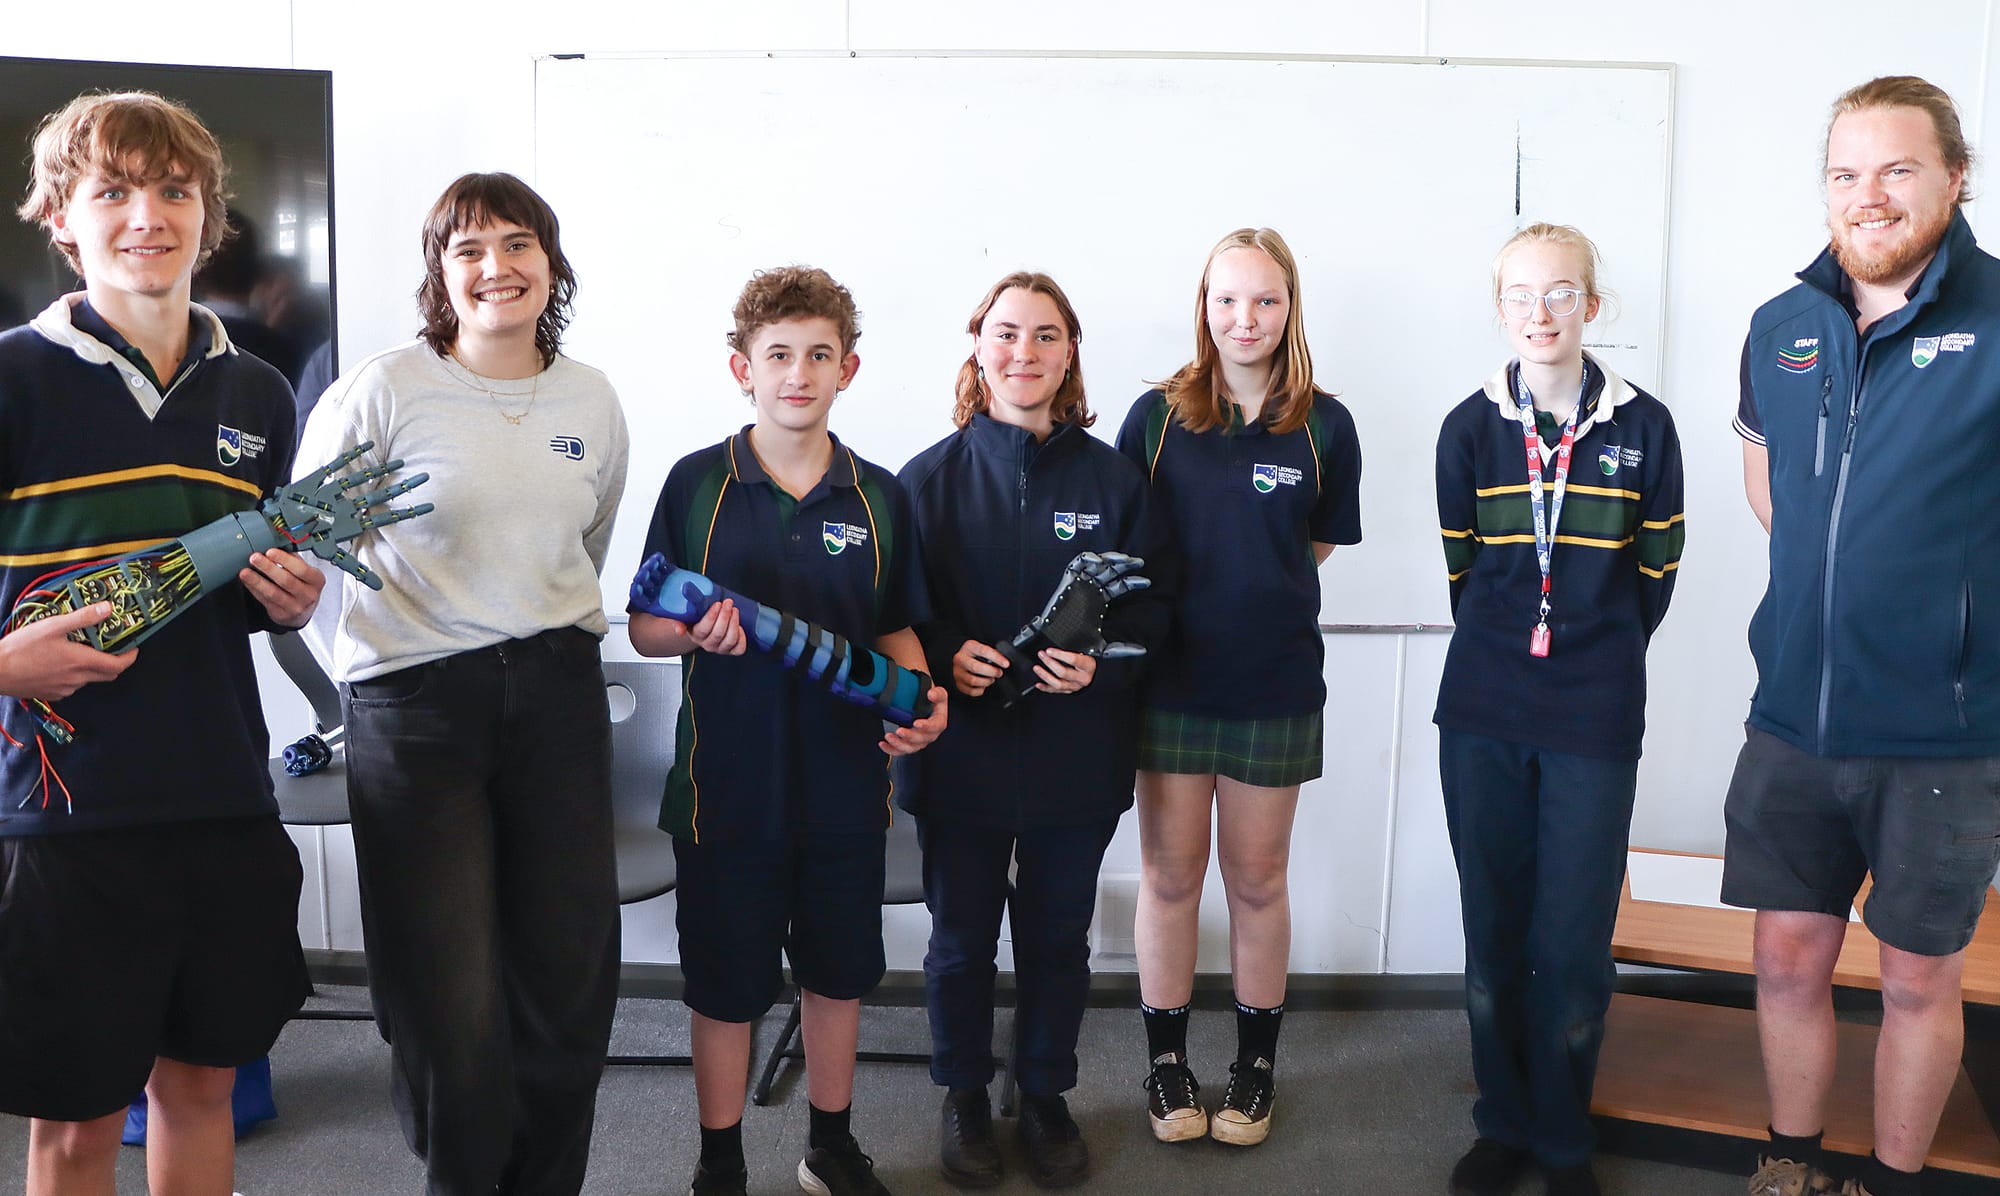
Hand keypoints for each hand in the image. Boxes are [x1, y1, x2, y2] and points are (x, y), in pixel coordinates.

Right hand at [0, 603, 136, 700]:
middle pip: (107, 674)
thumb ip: (82, 618)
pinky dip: (74, 674)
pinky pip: (72, 685)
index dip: (130, 657)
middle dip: (115, 661)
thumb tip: (107, 609)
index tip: (133, 647)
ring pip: (89, 679)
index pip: (118, 665)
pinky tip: (60, 662)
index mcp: (81, 662)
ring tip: (79, 649)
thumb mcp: (53, 626)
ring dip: (92, 666)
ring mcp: (65, 689)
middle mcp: (77, 679)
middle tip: (110, 647)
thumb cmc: (21, 649)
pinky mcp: (52, 694)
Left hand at [241, 548, 324, 628]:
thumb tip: (276, 545)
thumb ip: (294, 560)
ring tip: (245, 571)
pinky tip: (247, 582)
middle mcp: (308, 595)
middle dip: (268, 568)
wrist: (302, 611)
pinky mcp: (281, 615)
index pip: (302, 569)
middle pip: (286, 581)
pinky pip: (265, 600)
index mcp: (316, 580)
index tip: (270, 551)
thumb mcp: (306, 573)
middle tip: (255, 558)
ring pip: (273, 593)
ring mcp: (295, 607)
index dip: (285, 560)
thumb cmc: (303, 586)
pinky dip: (254, 590)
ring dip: (257, 581)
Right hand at [681, 598, 745, 655]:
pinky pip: (739, 648)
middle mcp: (708, 644)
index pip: (703, 629)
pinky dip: (742, 637)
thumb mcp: (686, 615)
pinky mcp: (732, 650)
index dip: (712, 617)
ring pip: (730, 640)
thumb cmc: (697, 617)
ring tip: (734, 610)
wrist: (704, 625)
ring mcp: (720, 648)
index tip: (717, 604)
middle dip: (725, 616)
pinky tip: (739, 626)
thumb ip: (679, 619)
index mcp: (695, 635)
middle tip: (728, 603)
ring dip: (734, 623)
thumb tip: (679, 630)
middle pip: (718, 633)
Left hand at [881, 686, 947, 755]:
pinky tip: (883, 744)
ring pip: (910, 748)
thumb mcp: (939, 694)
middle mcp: (930, 735)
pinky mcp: (910, 745)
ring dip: (898, 744)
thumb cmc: (933, 701)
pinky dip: (891, 749)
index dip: (926, 726)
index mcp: (939, 722)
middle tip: (899, 730)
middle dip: (909, 736)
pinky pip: (900, 751)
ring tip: (888, 736)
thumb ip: (937, 694)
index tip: (916, 723)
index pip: (935, 726)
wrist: (926, 706)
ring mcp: (920, 741)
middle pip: (921, 740)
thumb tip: (931, 694)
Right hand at [952, 640, 1007, 696]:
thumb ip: (992, 653)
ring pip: (973, 681)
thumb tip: (1004, 662)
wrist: (962, 660)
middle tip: (999, 673)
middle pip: (975, 667)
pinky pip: (971, 691)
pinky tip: (983, 685)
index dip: (996, 658)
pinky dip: (980, 690)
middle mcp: (960, 659)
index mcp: (969, 647)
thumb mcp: (982, 648)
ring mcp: (957, 672)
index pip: (983, 651)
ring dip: (986, 682)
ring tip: (991, 679)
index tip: (1006, 664)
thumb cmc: (976, 655)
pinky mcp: (958, 683)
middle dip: (991, 672)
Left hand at [1032, 646, 1096, 693]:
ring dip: (1045, 675)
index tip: (1049, 650)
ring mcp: (1075, 686)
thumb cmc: (1089, 664)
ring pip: (1058, 684)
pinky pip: (1055, 691)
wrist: (1097, 676)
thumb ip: (1072, 653)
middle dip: (1050, 663)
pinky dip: (1045, 688)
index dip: (1059, 655)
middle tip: (1041, 655)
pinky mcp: (1069, 691)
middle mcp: (1082, 678)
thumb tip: (1054, 650)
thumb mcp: (1086, 655)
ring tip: (1037, 668)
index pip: (1073, 660)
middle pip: (1063, 672)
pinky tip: (1038, 684)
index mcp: (1088, 666)